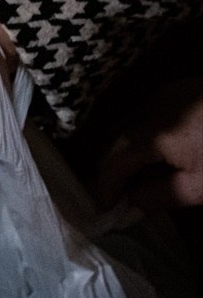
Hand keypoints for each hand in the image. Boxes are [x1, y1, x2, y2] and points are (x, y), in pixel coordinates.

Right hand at [94, 77, 202, 210]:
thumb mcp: (201, 187)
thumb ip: (160, 195)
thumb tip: (131, 200)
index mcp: (150, 135)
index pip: (111, 163)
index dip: (104, 186)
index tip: (104, 208)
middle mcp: (148, 109)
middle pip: (117, 141)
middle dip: (113, 169)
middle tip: (116, 194)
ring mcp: (163, 95)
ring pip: (132, 126)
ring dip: (129, 151)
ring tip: (135, 175)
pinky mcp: (180, 89)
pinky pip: (150, 114)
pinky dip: (146, 136)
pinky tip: (159, 151)